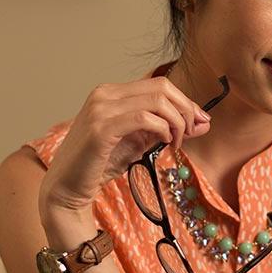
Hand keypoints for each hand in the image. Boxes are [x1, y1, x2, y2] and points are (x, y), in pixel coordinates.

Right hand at [39, 76, 211, 218]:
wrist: (67, 187)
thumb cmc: (100, 164)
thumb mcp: (140, 143)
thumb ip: (167, 129)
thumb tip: (204, 123)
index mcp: (113, 93)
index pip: (160, 85)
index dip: (186, 102)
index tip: (201, 122)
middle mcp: (105, 94)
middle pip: (162, 88)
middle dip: (186, 109)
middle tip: (193, 132)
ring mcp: (101, 109)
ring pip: (157, 101)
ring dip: (177, 122)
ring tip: (176, 143)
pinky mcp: (101, 128)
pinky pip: (144, 118)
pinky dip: (163, 129)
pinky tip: (165, 143)